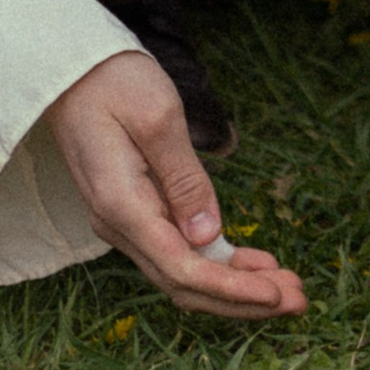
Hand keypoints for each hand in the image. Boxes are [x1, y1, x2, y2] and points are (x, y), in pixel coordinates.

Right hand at [44, 52, 306, 320]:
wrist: (70, 69)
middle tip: (299, 300)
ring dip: (235, 285)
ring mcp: (125, 223)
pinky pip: (178, 252)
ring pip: (183, 274)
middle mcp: (119, 226)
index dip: (231, 288)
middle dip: (242, 298)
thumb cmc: (114, 82)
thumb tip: (209, 236)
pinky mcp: (135, 213)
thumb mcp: (158, 116)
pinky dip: (218, 264)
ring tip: (288, 287)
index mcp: (122, 206)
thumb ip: (185, 179)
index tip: (276, 292)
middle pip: (185, 284)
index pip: (182, 269)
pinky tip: (254, 264)